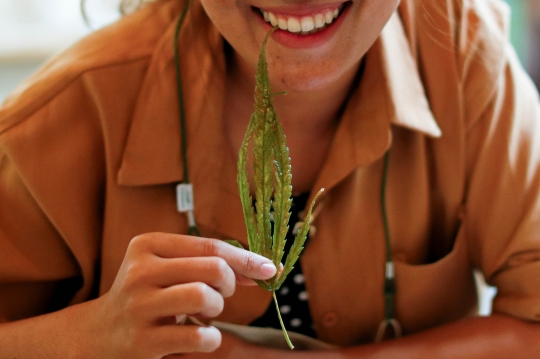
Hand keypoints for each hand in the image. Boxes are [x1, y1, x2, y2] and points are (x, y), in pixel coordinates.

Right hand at [85, 233, 276, 358]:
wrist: (100, 334)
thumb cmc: (148, 294)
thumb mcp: (168, 267)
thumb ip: (208, 262)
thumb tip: (264, 268)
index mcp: (147, 244)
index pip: (211, 246)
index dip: (246, 258)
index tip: (270, 268)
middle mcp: (140, 271)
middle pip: (213, 267)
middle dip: (229, 282)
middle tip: (220, 293)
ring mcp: (139, 307)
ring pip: (204, 295)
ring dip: (217, 308)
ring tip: (206, 312)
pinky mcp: (144, 341)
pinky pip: (199, 336)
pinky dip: (211, 337)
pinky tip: (201, 335)